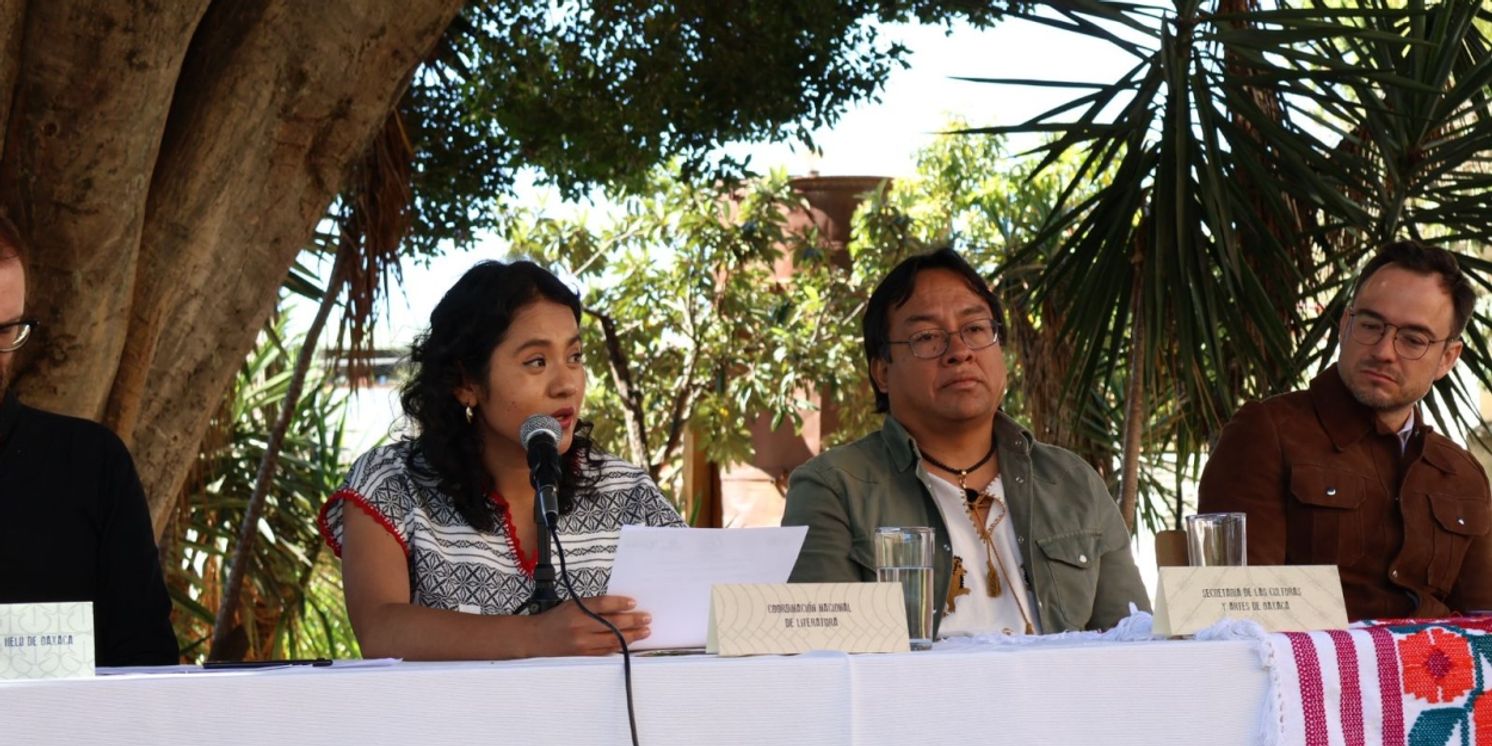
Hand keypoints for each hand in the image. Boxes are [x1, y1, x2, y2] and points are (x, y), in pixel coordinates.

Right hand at [528, 595, 650, 656]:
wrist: (535, 639)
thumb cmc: (555, 619)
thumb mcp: (571, 605)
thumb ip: (592, 606)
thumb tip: (619, 607)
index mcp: (576, 610)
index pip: (603, 604)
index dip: (620, 603)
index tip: (634, 603)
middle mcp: (580, 626)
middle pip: (613, 623)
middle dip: (633, 621)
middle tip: (647, 618)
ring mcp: (582, 643)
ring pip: (613, 639)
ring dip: (632, 636)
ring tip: (645, 631)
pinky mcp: (583, 656)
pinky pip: (606, 652)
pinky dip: (619, 647)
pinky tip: (630, 644)